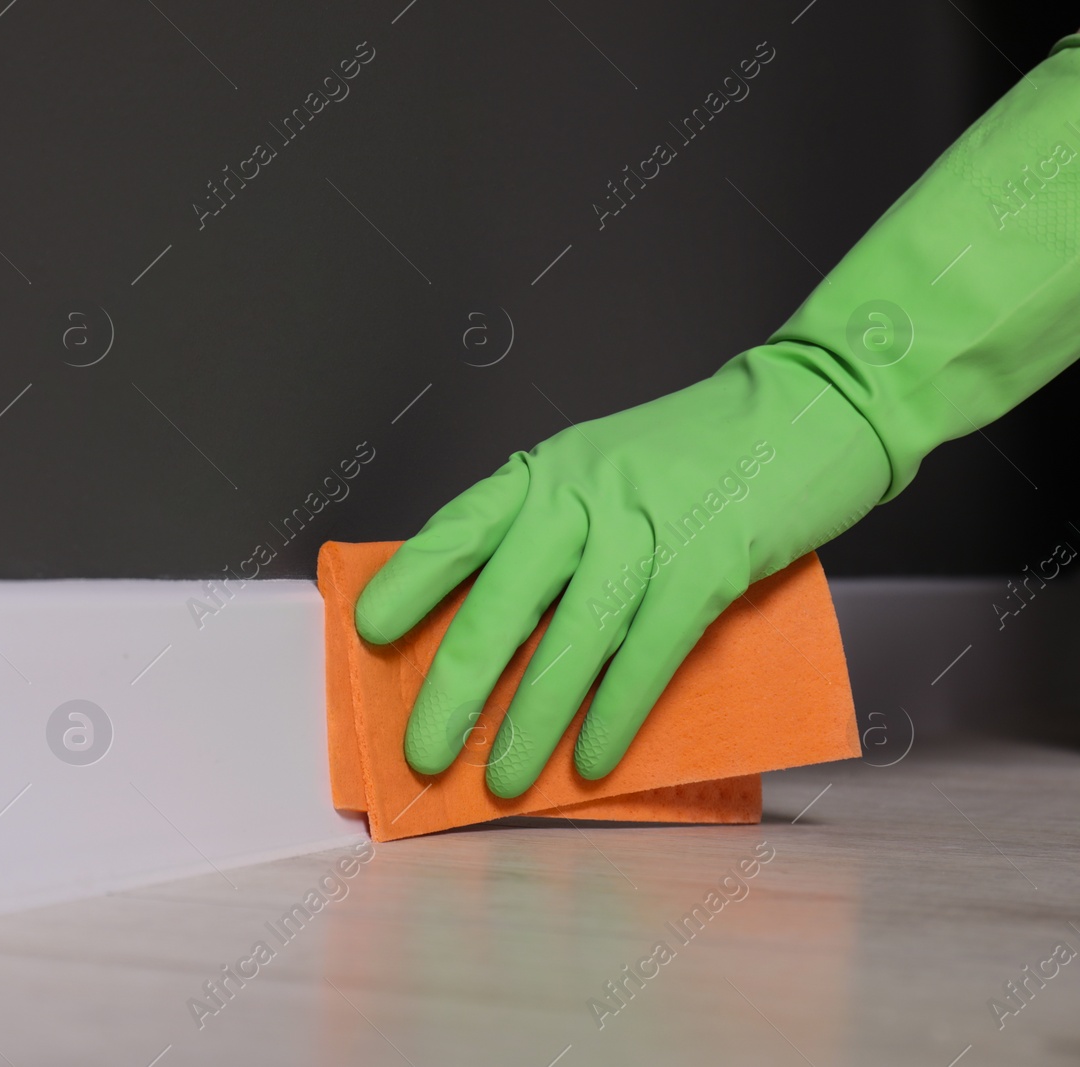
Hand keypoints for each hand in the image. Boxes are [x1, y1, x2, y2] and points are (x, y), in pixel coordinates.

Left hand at [354, 346, 888, 795]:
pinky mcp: (712, 558)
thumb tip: (503, 632)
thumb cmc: (700, 453)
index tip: (369, 632)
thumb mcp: (606, 469)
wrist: (815, 400)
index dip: (410, 582)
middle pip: (501, 598)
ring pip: (573, 637)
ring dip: (532, 718)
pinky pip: (650, 649)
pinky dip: (617, 711)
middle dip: (456, 684)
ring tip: (502, 780)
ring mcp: (648, 524)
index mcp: (549, 471)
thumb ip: (556, 534)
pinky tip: (593, 759)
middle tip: (423, 750)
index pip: (460, 527)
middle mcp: (584, 492)